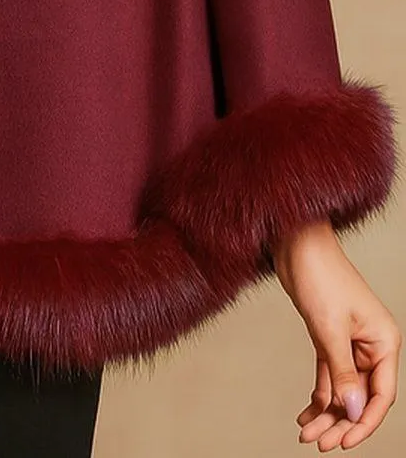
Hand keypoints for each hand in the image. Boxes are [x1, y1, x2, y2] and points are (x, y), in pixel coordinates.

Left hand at [271, 219, 399, 450]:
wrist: (295, 242)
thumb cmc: (318, 275)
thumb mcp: (328, 328)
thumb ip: (342, 372)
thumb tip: (354, 412)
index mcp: (384, 341)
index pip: (381, 395)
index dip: (364, 423)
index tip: (343, 443)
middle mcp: (371, 345)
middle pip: (360, 396)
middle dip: (339, 422)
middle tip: (317, 444)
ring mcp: (350, 342)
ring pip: (343, 388)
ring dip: (326, 412)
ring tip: (306, 435)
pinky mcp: (328, 336)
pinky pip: (329, 374)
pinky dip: (319, 394)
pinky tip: (305, 414)